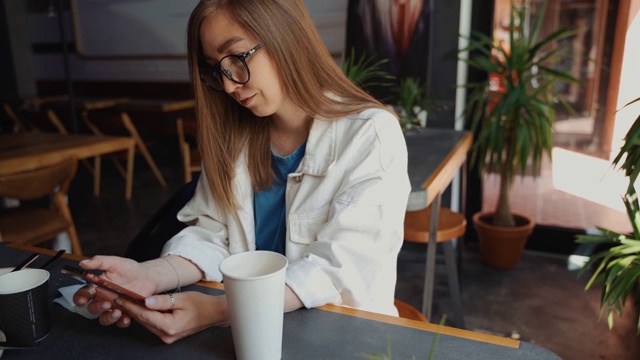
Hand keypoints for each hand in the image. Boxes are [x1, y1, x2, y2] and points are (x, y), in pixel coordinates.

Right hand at [72, 256, 156, 327]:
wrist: (148, 276)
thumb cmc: (130, 269)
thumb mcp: (115, 262)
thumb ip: (99, 262)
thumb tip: (83, 263)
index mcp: (98, 287)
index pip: (83, 294)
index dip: (80, 298)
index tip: (83, 300)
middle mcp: (103, 299)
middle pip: (92, 308)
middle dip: (97, 308)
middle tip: (106, 304)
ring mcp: (114, 307)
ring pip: (104, 318)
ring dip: (108, 318)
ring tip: (117, 312)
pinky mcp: (125, 313)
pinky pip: (120, 322)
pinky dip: (122, 322)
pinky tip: (126, 318)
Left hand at [115, 292, 229, 343]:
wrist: (214, 313)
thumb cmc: (201, 304)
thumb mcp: (181, 298)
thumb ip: (162, 301)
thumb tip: (145, 301)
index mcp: (169, 326)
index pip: (144, 315)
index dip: (131, 305)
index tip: (120, 298)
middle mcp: (166, 335)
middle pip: (143, 320)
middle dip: (131, 309)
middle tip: (118, 298)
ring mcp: (167, 337)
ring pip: (147, 323)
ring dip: (138, 313)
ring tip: (126, 301)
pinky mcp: (169, 335)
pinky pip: (153, 325)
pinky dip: (146, 316)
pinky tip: (141, 308)